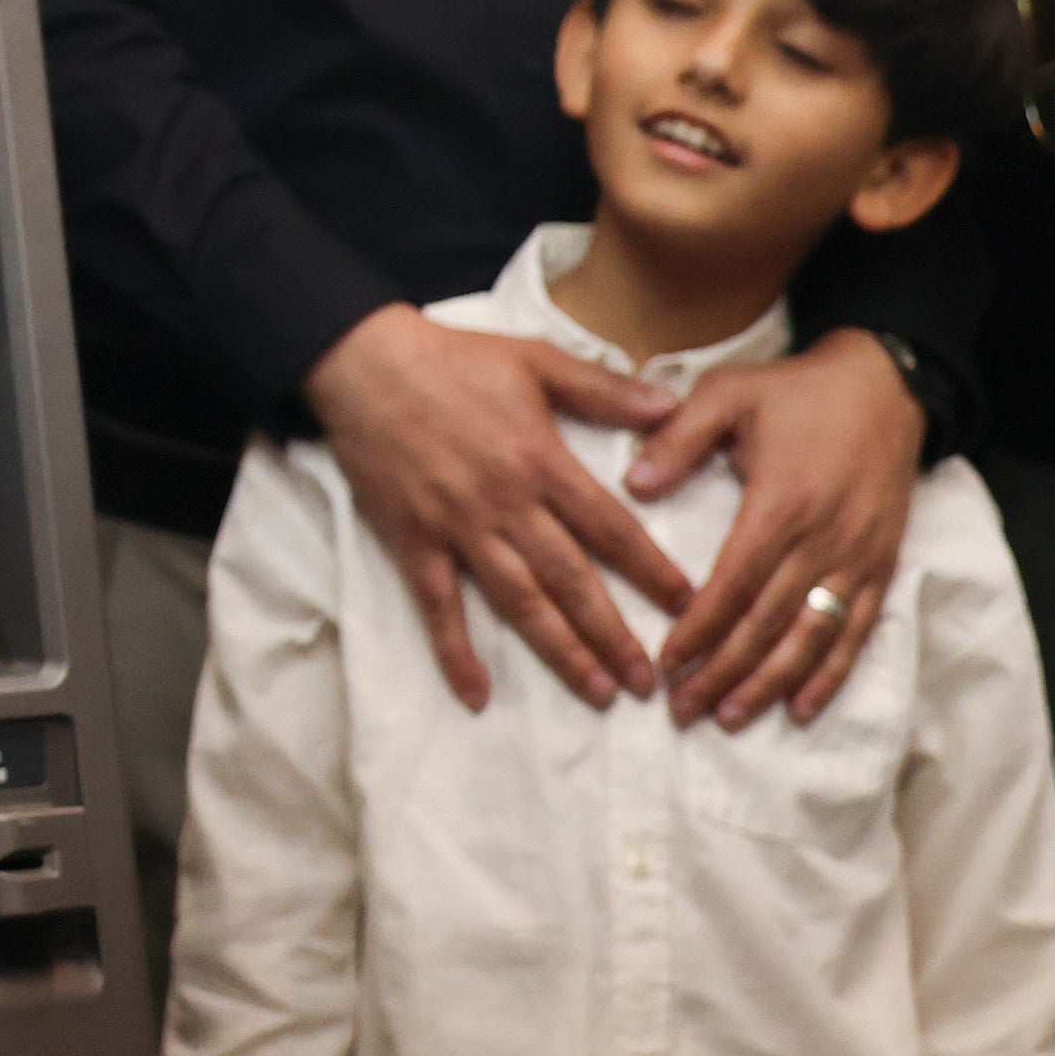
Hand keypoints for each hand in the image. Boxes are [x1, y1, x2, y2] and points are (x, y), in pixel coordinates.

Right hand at [301, 303, 688, 713]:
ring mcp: (459, 529)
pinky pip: (438, 607)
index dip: (652, 570)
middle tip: (649, 682)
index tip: (689, 607)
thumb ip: (604, 389)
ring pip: (519, 602)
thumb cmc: (454, 359)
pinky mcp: (414, 542)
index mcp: (542, 460)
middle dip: (614, 634)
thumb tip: (672, 406)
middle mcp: (507, 504)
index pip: (611, 527)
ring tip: (599, 692)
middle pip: (572, 580)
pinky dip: (456, 653)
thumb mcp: (537, 360)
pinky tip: (478, 696)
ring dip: (561, 652)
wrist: (366, 364)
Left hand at [631, 327, 923, 726]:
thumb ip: (678, 437)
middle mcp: (822, 542)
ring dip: (769, 684)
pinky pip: (856, 632)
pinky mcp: (880, 567)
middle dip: (723, 671)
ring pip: (810, 639)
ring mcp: (856, 560)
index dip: (699, 629)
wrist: (884, 387)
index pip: (733, 585)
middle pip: (767, 624)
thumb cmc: (797, 392)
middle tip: (684, 710)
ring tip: (730, 717)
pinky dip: (830, 675)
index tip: (665, 663)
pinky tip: (801, 708)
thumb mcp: (729, 393)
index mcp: (781, 504)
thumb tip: (633, 485)